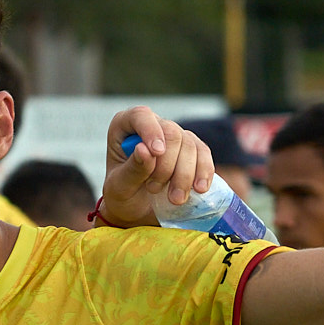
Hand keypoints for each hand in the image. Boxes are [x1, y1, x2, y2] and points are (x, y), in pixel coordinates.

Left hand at [100, 108, 214, 226]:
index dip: (151, 131)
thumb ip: (131, 169)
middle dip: (167, 165)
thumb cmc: (123, 194)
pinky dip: (204, 172)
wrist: (138, 208)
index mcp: (125, 126)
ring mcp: (174, 136)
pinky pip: (204, 153)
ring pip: (189, 144)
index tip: (157, 152)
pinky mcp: (192, 149)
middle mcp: (152, 125)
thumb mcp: (119, 186)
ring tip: (174, 199)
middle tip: (154, 190)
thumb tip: (144, 150)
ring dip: (185, 175)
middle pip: (171, 132)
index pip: (141, 116)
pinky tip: (199, 189)